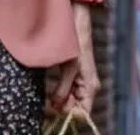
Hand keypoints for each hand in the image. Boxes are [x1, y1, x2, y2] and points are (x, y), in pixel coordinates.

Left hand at [49, 3, 99, 117]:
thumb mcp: (68, 69)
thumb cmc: (76, 45)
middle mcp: (89, 87)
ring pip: (73, 99)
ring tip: (50, 95)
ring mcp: (84, 81)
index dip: (69, 113)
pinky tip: (54, 87)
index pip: (83, 112)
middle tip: (48, 102)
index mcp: (90, 87)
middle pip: (77, 107)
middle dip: (63, 107)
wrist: (77, 26)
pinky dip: (62, 91)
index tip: (55, 109)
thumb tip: (55, 107)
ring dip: (61, 99)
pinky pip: (71, 91)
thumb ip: (62, 89)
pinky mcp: (78, 75)